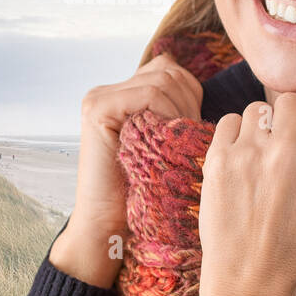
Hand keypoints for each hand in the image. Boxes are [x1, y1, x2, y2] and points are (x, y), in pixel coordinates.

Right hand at [51, 53, 202, 288]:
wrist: (111, 226)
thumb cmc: (146, 192)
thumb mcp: (166, 144)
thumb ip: (174, 112)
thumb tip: (198, 85)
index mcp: (122, 95)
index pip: (169, 69)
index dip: (191, 95)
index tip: (193, 129)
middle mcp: (107, 91)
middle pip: (168, 71)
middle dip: (189, 102)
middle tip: (188, 138)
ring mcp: (99, 98)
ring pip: (162, 80)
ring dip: (181, 111)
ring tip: (176, 143)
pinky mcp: (98, 109)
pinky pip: (149, 94)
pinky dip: (167, 114)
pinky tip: (165, 142)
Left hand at [197, 81, 295, 295]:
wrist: (249, 276)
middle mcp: (287, 150)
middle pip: (290, 98)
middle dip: (291, 118)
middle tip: (288, 148)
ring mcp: (249, 153)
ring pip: (258, 108)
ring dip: (262, 127)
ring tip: (263, 158)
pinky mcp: (218, 159)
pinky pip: (229, 121)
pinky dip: (235, 136)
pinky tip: (242, 163)